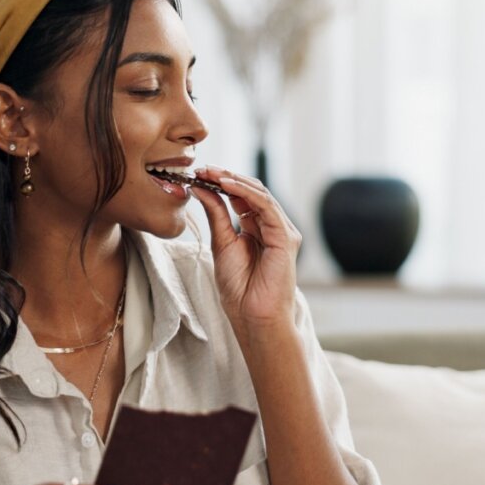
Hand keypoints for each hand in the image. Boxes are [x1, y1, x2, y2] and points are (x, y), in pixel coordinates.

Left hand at [190, 166, 301, 339]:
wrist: (253, 317)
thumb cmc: (240, 289)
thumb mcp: (221, 244)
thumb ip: (216, 215)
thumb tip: (201, 188)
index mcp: (256, 228)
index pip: (240, 197)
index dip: (220, 183)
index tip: (198, 173)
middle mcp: (271, 226)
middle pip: (251, 191)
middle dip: (226, 177)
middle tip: (202, 168)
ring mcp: (281, 231)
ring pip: (259, 194)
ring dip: (234, 180)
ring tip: (211, 172)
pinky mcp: (286, 237)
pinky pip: (266, 207)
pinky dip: (245, 192)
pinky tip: (226, 185)